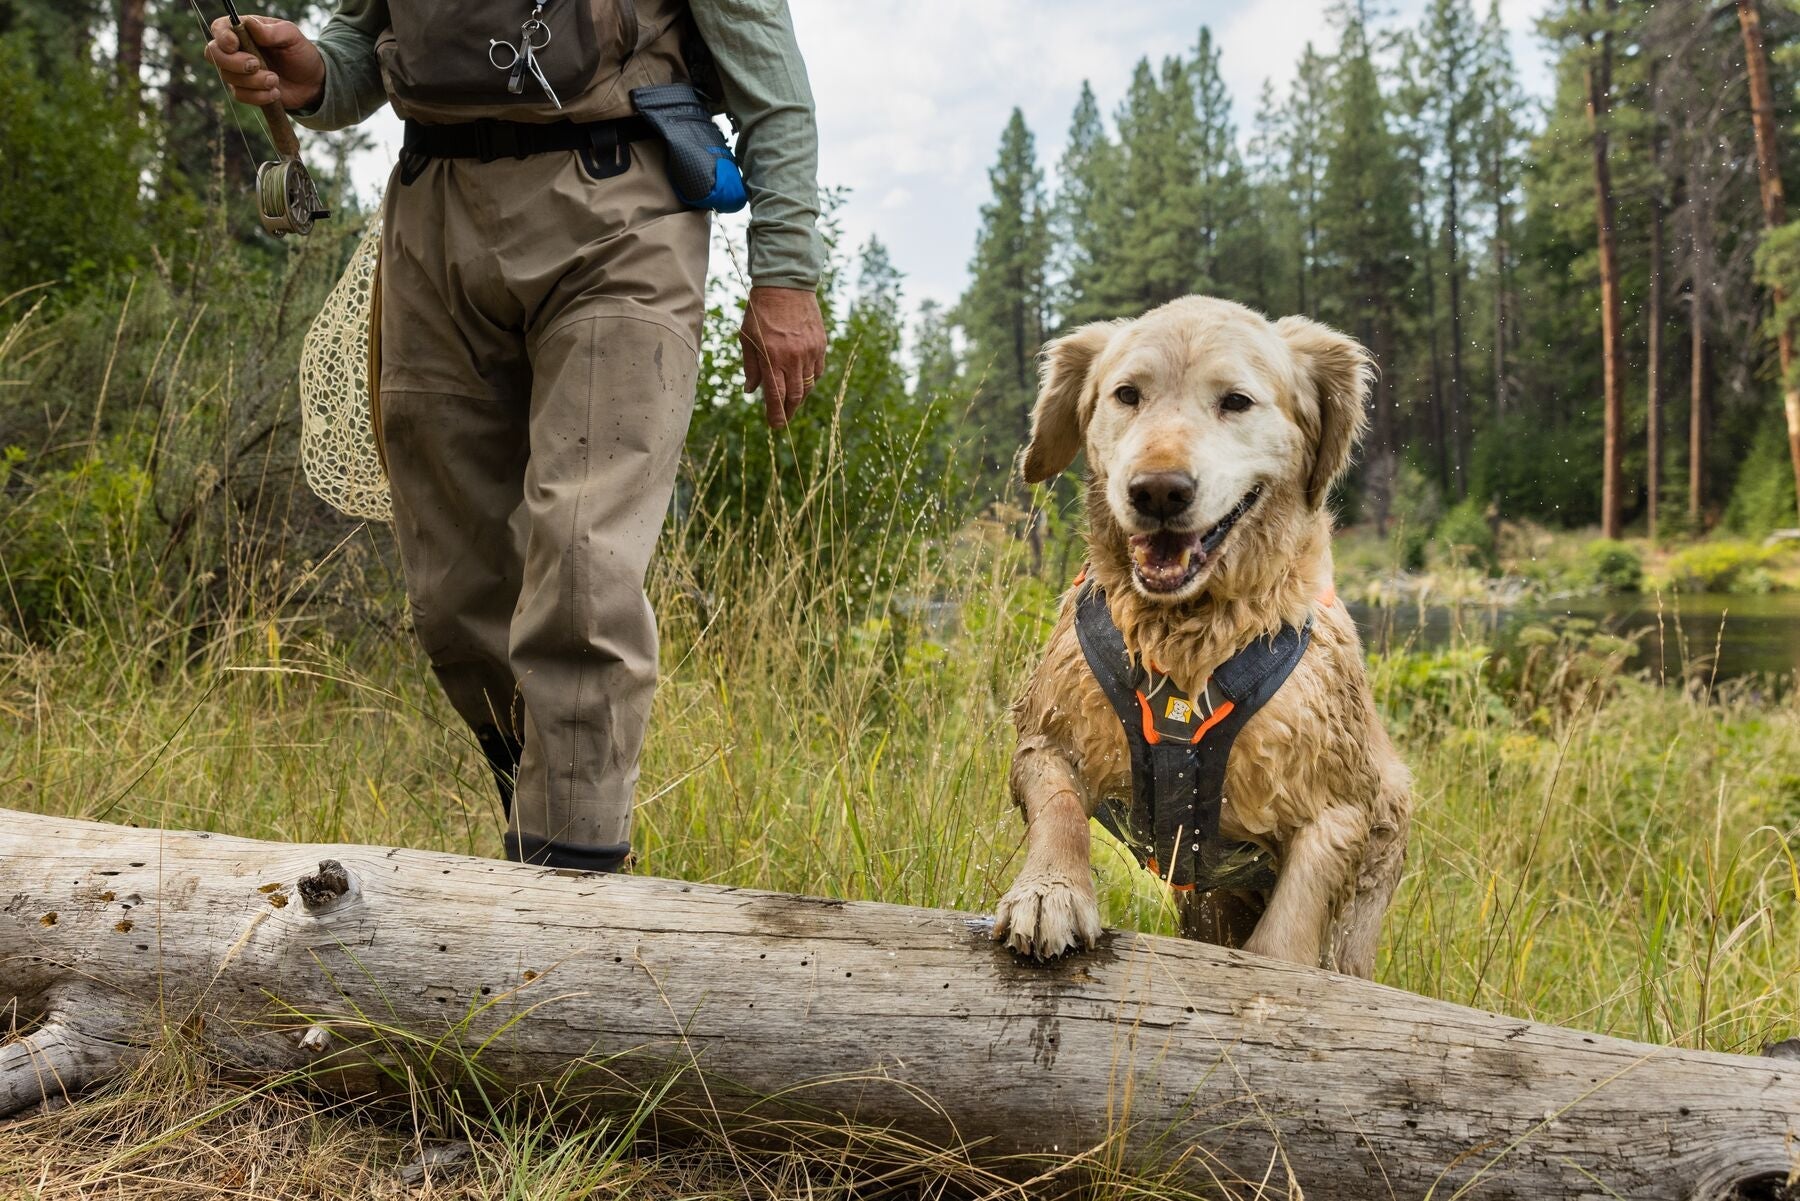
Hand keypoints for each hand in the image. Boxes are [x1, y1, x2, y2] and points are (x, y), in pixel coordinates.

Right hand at [205, 14, 325, 111]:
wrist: (313, 82)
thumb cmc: (300, 52)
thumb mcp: (292, 36)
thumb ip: (272, 30)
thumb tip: (250, 24)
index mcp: (243, 30)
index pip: (218, 29)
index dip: (221, 37)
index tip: (234, 45)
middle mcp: (235, 50)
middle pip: (213, 54)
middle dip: (234, 62)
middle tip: (257, 64)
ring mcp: (238, 71)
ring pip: (229, 77)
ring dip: (254, 81)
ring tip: (275, 79)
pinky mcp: (245, 91)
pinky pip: (240, 96)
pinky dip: (259, 96)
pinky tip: (275, 93)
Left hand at [739, 286, 825, 429]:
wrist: (786, 285)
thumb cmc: (760, 311)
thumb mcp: (746, 337)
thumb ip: (750, 366)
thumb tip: (751, 390)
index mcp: (771, 357)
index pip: (776, 395)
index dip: (776, 414)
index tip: (774, 426)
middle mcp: (793, 357)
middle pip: (795, 396)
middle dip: (788, 411)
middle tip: (783, 420)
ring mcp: (809, 352)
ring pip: (808, 386)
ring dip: (799, 398)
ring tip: (791, 402)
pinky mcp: (820, 345)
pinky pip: (817, 371)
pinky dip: (810, 381)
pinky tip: (801, 381)